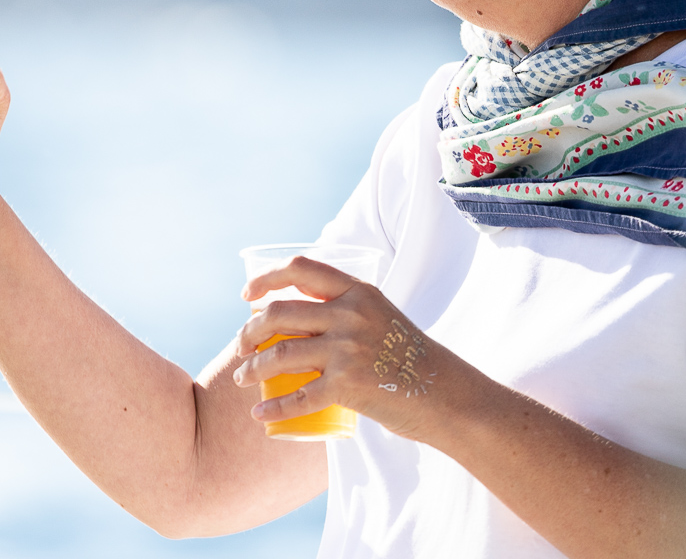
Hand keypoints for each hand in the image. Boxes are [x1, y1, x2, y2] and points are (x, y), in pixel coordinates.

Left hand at [232, 257, 455, 441]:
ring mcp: (347, 349)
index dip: (267, 278)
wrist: (443, 393)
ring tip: (243, 380)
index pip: (301, 269)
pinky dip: (273, 408)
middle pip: (279, 313)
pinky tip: (260, 415)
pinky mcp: (346, 385)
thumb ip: (348, 311)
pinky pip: (297, 396)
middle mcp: (350, 314)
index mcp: (358, 292)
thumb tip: (298, 320)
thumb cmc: (409, 358)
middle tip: (241, 347)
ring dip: (251, 370)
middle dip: (249, 332)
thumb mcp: (381, 317)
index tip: (247, 296)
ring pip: (279, 354)